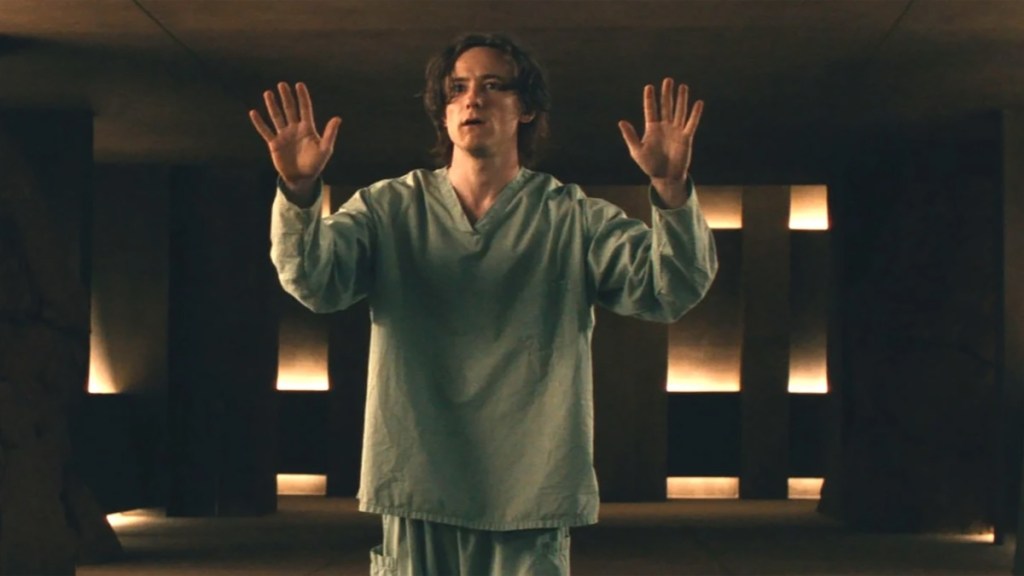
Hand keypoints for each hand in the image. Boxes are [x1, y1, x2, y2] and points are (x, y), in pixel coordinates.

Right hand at [249, 82, 341, 199]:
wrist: (302, 178)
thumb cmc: (316, 163)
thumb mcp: (325, 149)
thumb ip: (330, 134)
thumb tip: (337, 118)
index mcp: (307, 129)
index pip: (305, 109)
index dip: (303, 97)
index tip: (299, 85)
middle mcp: (295, 129)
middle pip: (290, 109)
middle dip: (286, 97)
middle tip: (282, 84)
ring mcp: (284, 135)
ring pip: (277, 117)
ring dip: (272, 106)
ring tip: (268, 93)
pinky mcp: (274, 144)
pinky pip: (265, 131)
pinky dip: (259, 123)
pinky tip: (253, 112)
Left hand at [618, 78, 703, 206]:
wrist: (665, 177)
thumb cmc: (649, 165)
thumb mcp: (637, 151)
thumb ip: (630, 136)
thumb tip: (621, 121)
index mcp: (652, 128)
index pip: (650, 110)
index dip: (649, 99)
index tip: (649, 87)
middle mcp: (664, 127)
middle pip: (666, 106)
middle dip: (666, 94)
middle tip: (668, 80)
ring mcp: (676, 131)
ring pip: (679, 111)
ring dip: (681, 99)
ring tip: (682, 86)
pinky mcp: (686, 138)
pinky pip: (691, 124)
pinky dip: (695, 114)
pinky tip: (698, 103)